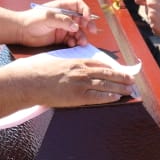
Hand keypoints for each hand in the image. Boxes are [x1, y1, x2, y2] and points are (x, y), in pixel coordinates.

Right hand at [1, 55, 134, 105]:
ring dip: (120, 87)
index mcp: (75, 61)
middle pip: (106, 73)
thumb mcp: (54, 61)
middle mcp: (81, 71)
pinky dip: (109, 97)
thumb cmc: (37, 71)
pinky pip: (97, 97)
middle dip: (121, 76)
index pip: (99, 63)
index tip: (118, 70)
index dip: (111, 68)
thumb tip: (69, 68)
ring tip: (129, 89)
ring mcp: (79, 83)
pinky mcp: (77, 96)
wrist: (28, 80)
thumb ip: (66, 64)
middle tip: (131, 79)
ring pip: (105, 85)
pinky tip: (117, 98)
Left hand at [16, 0, 94, 46]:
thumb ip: (63, 21)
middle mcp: (64, 17)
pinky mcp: (60, 38)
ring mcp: (63, 28)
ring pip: (78, 31)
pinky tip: (72, 44)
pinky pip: (71, 40)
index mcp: (62, 7)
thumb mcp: (49, 17)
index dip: (85, 10)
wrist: (21, 31)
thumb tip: (76, 27)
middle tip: (92, 30)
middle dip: (88, 24)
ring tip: (82, 42)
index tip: (87, 18)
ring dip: (82, 36)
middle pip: (81, 19)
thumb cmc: (32, 20)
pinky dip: (74, 42)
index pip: (79, 5)